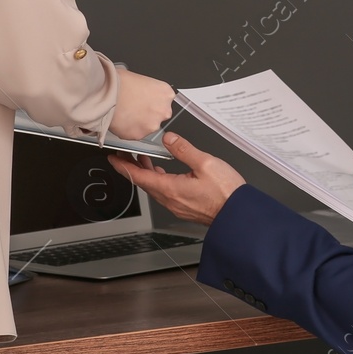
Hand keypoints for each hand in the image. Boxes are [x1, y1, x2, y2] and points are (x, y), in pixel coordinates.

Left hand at [107, 132, 244, 224]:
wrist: (238, 214)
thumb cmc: (226, 193)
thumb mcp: (205, 163)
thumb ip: (184, 149)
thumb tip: (169, 138)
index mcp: (171, 189)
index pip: (138, 177)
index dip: (124, 166)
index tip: (113, 158)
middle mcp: (170, 200)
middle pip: (144, 183)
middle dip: (133, 167)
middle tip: (126, 154)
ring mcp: (177, 206)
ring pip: (154, 188)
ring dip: (146, 174)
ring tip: (144, 159)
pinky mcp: (185, 208)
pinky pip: (164, 193)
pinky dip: (158, 180)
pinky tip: (163, 173)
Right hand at [109, 68, 173, 139]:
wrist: (105, 93)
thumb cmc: (119, 82)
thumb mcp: (141, 80)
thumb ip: (149, 91)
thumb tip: (145, 94)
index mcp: (166, 93)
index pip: (164, 101)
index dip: (152, 101)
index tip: (145, 101)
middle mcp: (163, 111)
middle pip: (158, 115)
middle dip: (148, 113)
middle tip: (134, 108)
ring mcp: (152, 125)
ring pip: (147, 126)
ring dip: (139, 122)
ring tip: (125, 113)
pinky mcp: (139, 135)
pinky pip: (135, 134)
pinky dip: (128, 129)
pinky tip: (121, 119)